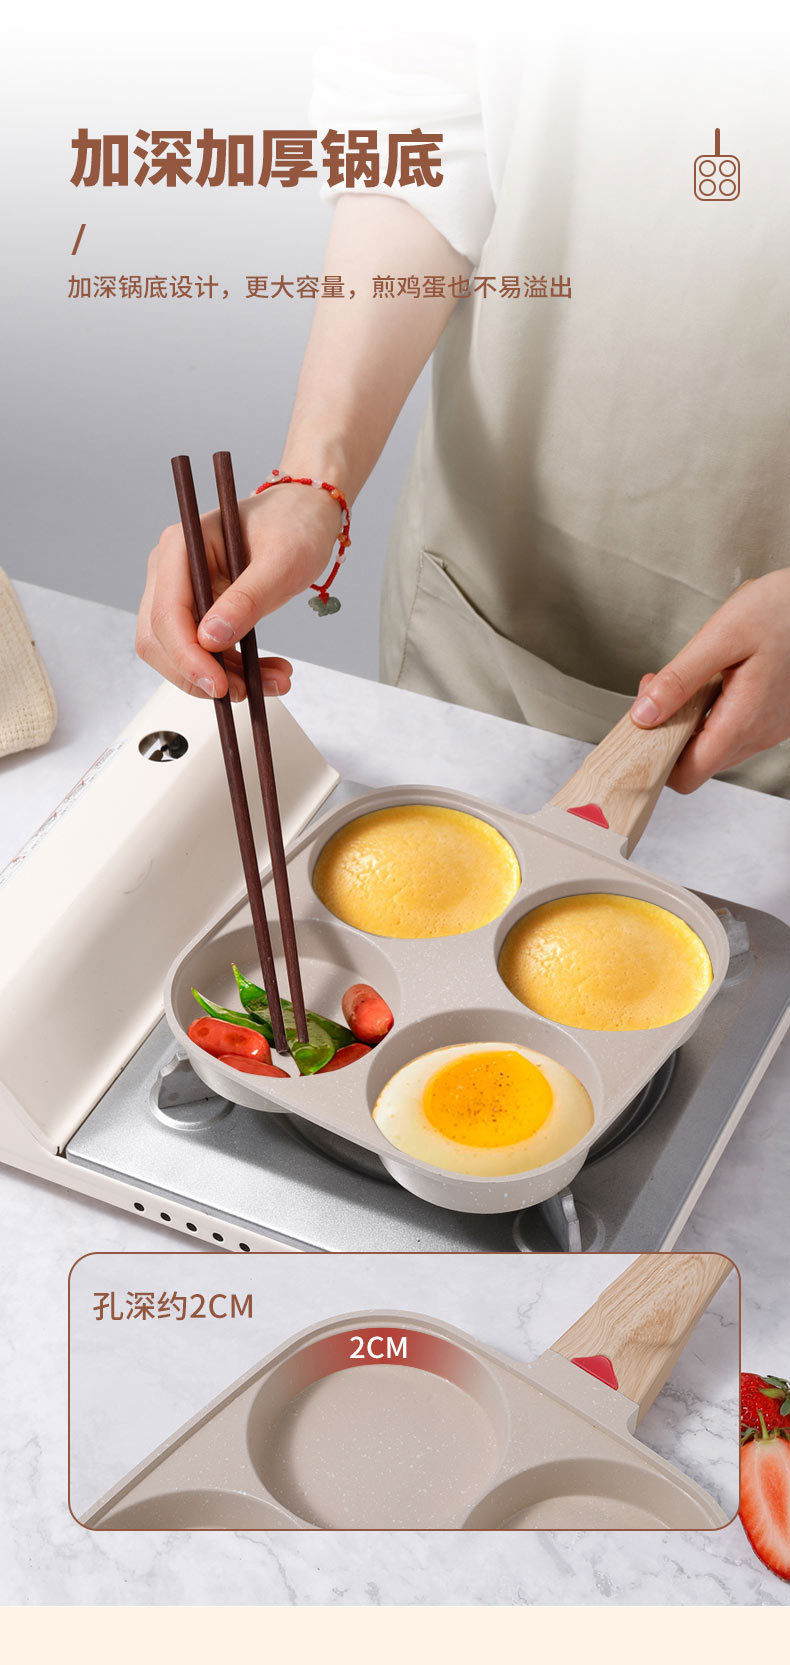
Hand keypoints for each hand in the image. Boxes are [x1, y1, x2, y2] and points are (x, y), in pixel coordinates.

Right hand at [136, 483, 342, 699]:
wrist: (305, 514)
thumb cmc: (295, 524)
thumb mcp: (282, 562)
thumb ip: (247, 599)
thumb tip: (211, 638)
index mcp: (181, 546)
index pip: (167, 614)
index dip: (187, 657)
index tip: (220, 685)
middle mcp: (171, 568)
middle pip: (160, 639)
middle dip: (199, 673)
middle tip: (242, 692)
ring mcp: (181, 589)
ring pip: (180, 652)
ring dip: (222, 677)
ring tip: (274, 681)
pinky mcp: (198, 608)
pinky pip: (203, 651)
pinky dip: (232, 669)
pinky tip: (268, 673)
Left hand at [630, 571, 789, 790]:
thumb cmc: (779, 610)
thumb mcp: (722, 636)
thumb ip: (679, 680)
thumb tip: (644, 715)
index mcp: (743, 720)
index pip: (688, 774)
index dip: (657, 759)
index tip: (644, 723)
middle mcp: (760, 733)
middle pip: (698, 762)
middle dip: (669, 732)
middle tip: (658, 687)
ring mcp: (770, 729)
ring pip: (715, 747)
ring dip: (690, 721)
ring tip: (687, 679)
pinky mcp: (775, 718)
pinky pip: (735, 731)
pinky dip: (713, 713)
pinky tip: (713, 681)